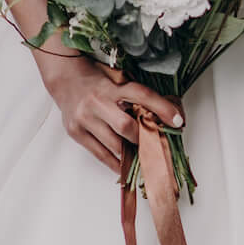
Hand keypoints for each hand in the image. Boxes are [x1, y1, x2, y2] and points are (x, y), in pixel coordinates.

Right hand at [33, 50, 183, 169]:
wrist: (66, 79)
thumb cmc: (97, 80)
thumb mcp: (118, 80)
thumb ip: (136, 97)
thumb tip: (164, 117)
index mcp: (112, 86)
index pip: (142, 95)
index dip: (162, 108)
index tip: (178, 121)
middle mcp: (98, 101)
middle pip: (126, 126)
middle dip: (143, 139)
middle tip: (154, 145)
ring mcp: (85, 118)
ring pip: (114, 145)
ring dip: (131, 155)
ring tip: (142, 158)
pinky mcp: (76, 132)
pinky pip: (100, 154)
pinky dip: (115, 163)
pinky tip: (125, 166)